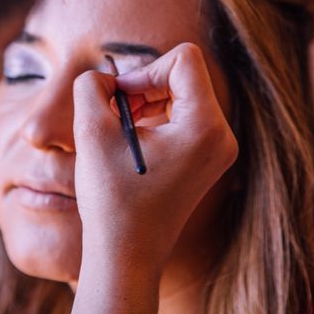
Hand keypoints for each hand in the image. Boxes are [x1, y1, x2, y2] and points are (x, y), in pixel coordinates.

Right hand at [70, 42, 237, 313]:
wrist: (126, 254)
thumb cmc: (111, 198)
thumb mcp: (91, 131)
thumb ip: (91, 85)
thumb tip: (106, 78)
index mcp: (205, 126)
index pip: (183, 59)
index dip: (144, 69)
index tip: (120, 99)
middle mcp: (222, 135)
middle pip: (184, 74)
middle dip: (144, 85)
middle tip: (114, 111)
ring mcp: (217, 149)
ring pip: (182, 93)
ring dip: (147, 100)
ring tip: (120, 126)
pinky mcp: (206, 159)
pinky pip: (184, 115)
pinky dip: (155, 116)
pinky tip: (131, 138)